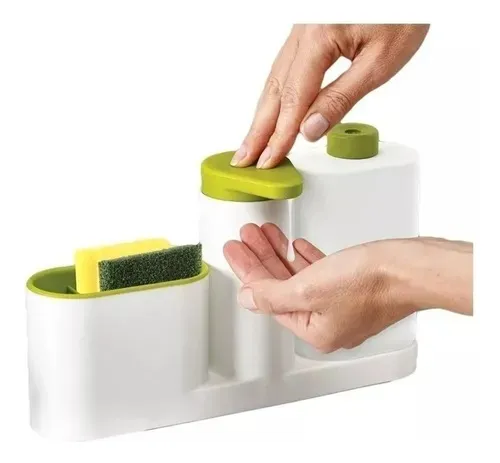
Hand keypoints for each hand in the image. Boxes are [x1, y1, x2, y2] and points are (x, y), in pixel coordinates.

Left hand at [223, 223, 471, 353]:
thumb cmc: (370, 282)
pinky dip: (303, 259)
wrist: (410, 268)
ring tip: (263, 233)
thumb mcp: (308, 289)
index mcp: (314, 331)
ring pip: (299, 277)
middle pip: (281, 287)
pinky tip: (294, 246)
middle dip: (261, 258)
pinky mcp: (353, 286)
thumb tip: (247, 299)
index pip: (268, 299)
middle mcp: (327, 322)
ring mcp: (341, 304)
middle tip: (244, 237)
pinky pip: (319, 272)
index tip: (234, 250)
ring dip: (279, 253)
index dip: (247, 271)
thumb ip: (271, 295)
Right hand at [230, 24, 429, 168]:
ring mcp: (301, 30)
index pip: (294, 97)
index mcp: (319, 36)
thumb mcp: (380, 61)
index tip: (270, 159)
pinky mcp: (307, 33)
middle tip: (244, 160)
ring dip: (262, 116)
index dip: (280, 134)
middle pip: (274, 90)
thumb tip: (310, 130)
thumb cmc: (401, 14)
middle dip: (258, 130)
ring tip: (251, 144)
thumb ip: (342, 97)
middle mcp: (303, 31)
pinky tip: (270, 114)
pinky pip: (283, 70)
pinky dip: (275, 98)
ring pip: (274, 80)